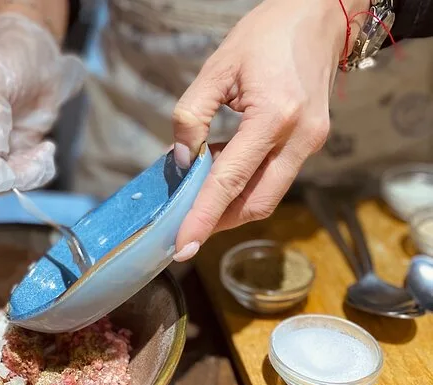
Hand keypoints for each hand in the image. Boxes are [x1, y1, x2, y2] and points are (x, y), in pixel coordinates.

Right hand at [0, 13, 84, 194]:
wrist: (40, 62)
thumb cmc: (8, 61)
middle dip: (5, 174)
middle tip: (33, 160)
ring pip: (0, 185)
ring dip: (27, 174)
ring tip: (44, 150)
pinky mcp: (10, 161)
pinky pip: (22, 182)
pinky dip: (39, 172)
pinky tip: (46, 149)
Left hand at [171, 0, 368, 260]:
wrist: (319, 15)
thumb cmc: (266, 35)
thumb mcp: (216, 68)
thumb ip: (192, 116)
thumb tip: (181, 158)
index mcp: (274, 116)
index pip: (230, 181)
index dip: (204, 217)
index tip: (184, 246)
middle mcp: (299, 137)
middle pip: (256, 202)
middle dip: (220, 222)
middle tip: (187, 230)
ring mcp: (311, 142)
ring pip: (268, 195)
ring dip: (233, 206)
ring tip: (199, 201)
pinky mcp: (312, 141)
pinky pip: (276, 177)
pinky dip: (247, 185)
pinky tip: (222, 177)